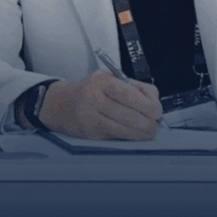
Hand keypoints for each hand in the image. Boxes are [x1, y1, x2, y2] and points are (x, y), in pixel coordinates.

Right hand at [39, 70, 162, 139]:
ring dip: (143, 132)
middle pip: (132, 112)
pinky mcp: (89, 128)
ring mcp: (90, 112)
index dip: (151, 105)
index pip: (133, 93)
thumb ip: (132, 89)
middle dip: (150, 122)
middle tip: (155, 124)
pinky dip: (130, 136)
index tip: (157, 111)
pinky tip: (135, 135)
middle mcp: (95, 94)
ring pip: (126, 126)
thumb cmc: (89, 92)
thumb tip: (155, 106)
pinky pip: (116, 134)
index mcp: (103, 79)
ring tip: (149, 132)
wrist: (59, 103)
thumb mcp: (108, 81)